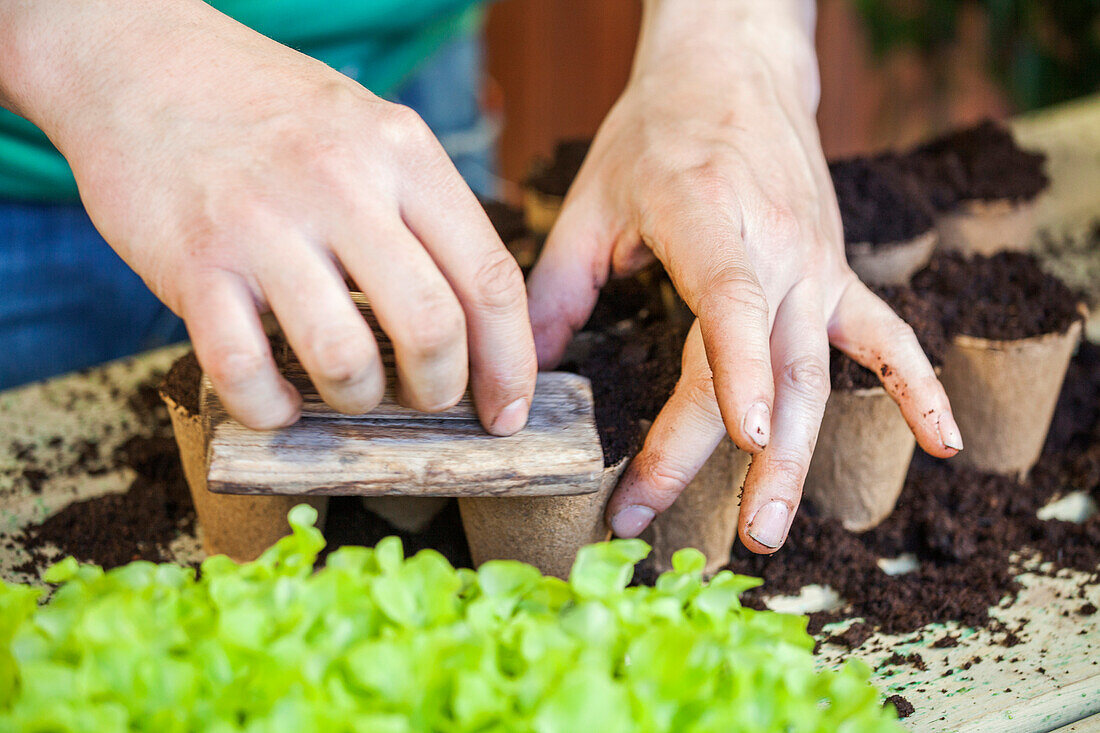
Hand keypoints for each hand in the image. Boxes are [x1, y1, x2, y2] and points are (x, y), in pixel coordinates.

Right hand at [0, 0, 535, 432]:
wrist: (142, 61)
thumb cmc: (271, 111)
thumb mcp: (371, 130)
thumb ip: (425, 210)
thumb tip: (477, 318)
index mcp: (402, 153)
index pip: (489, 276)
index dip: (510, 361)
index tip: (509, 409)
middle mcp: (341, 186)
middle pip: (431, 327)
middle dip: (443, 390)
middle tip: (429, 401)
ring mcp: (263, 225)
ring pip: (344, 358)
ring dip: (357, 400)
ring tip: (350, 390)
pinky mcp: (194, 263)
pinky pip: (244, 371)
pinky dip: (269, 409)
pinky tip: (276, 400)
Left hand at [526, 0, 961, 552]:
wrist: (732, 65)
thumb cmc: (656, 130)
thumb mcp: (592, 198)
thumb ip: (553, 290)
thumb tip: (519, 381)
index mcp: (708, 217)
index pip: (731, 304)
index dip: (739, 371)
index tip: (743, 438)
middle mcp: (776, 244)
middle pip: (768, 364)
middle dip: (741, 455)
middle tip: (706, 532)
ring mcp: (816, 262)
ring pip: (817, 371)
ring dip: (801, 455)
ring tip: (772, 530)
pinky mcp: (836, 271)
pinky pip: (887, 334)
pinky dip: (918, 386)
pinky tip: (945, 443)